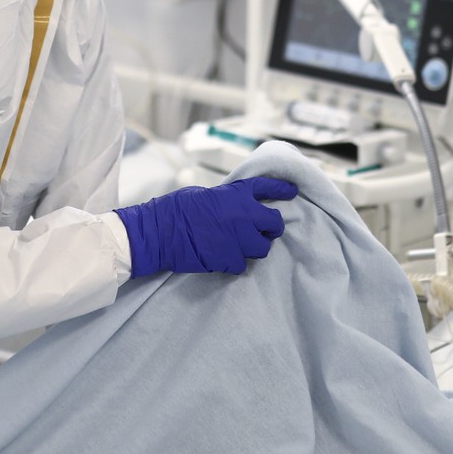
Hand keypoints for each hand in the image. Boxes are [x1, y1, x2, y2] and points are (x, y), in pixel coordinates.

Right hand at [116, 177, 298, 277]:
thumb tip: (235, 208)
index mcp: (237, 194)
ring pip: (263, 248)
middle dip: (271, 229)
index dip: (282, 189)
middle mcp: (244, 214)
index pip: (268, 188)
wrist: (160, 231)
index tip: (292, 191)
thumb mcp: (204, 195)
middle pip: (275, 224)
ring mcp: (239, 238)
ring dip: (255, 248)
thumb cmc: (176, 209)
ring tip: (240, 247)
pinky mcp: (229, 259)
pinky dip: (233, 263)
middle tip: (263, 232)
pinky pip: (242, 265)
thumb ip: (226, 200)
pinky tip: (222, 258)